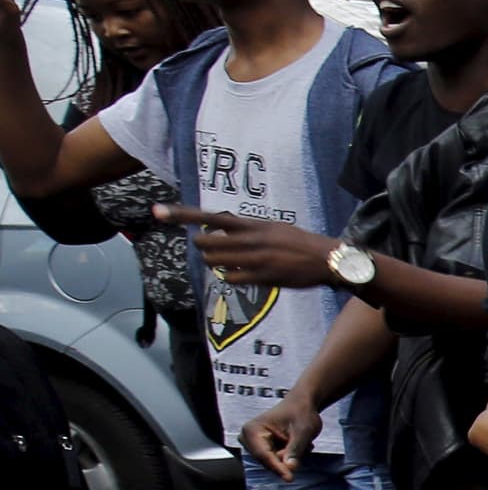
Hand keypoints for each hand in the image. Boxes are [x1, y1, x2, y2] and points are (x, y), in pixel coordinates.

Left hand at [156, 204, 335, 286]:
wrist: (328, 260)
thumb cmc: (300, 243)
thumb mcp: (273, 228)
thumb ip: (247, 230)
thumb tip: (222, 230)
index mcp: (252, 225)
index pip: (209, 217)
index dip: (181, 215)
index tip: (157, 211)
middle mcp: (250, 240)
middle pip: (205, 243)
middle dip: (205, 247)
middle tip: (213, 249)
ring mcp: (254, 259)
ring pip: (215, 261)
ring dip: (217, 262)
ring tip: (233, 261)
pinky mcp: (261, 277)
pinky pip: (231, 278)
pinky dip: (233, 277)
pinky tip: (246, 274)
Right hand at [239, 394, 320, 479]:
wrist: (301, 405)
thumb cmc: (301, 413)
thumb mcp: (303, 431)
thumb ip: (295, 449)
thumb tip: (290, 468)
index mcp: (252, 430)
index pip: (264, 455)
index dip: (278, 468)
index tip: (290, 479)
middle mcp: (247, 438)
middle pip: (267, 461)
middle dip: (287, 459)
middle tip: (304, 446)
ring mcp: (253, 445)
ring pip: (273, 462)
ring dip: (289, 456)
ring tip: (301, 442)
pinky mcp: (261, 449)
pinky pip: (275, 461)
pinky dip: (288, 456)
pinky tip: (296, 444)